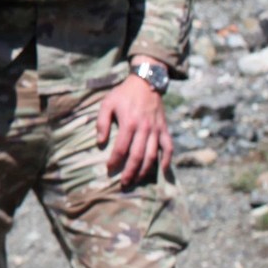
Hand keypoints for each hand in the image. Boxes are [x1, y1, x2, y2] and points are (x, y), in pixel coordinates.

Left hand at [98, 66, 173, 185]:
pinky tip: (163, 171)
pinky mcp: (165, 130)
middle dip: (130, 172)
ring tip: (136, 181)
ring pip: (152, 155)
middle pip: (138, 156)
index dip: (115, 161)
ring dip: (145, 171)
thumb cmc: (123, 94)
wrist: (146, 83)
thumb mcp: (107, 103)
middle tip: (123, 184)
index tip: (109, 169)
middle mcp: (145, 129)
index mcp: (129, 123)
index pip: (121, 148)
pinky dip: (167, 160)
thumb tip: (99, 143)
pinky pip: (168, 148)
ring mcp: (157, 130)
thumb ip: (101, 123)